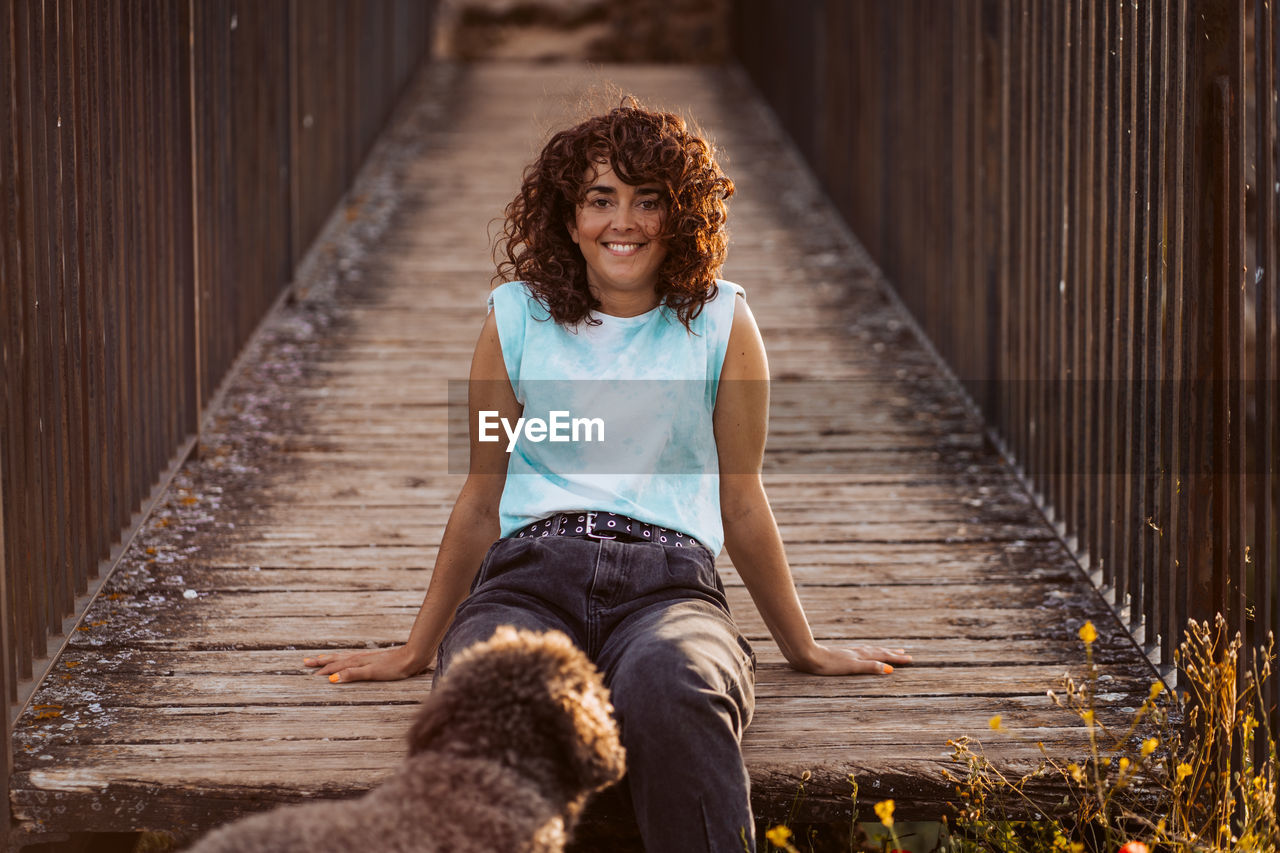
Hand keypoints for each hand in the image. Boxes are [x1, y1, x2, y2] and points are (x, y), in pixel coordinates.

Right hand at [303, 645, 429, 683]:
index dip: (323, 671)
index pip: (335, 667)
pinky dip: (342, 658)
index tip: (310, 674)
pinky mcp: (372, 658)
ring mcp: (365, 657)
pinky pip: (351, 657)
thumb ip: (352, 674)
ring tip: (320, 658)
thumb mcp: (372, 673)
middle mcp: (359, 657)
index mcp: (356, 662)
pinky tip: (345, 659)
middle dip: (321, 661)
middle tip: (305, 662)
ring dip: (330, 658)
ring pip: (343, 657)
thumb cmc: (394, 667)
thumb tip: (333, 678)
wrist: (412, 658)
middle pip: (336, 659)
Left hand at [791, 643, 911, 675]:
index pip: (883, 656)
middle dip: (892, 653)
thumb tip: (890, 669)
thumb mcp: (851, 667)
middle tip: (905, 653)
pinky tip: (864, 652)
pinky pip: (861, 651)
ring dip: (882, 651)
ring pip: (870, 650)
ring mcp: (849, 651)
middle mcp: (857, 652)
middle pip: (878, 651)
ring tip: (890, 650)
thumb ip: (870, 667)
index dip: (897, 658)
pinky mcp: (841, 653)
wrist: (807, 655)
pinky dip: (869, 651)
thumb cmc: (828, 664)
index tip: (910, 659)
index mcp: (861, 655)